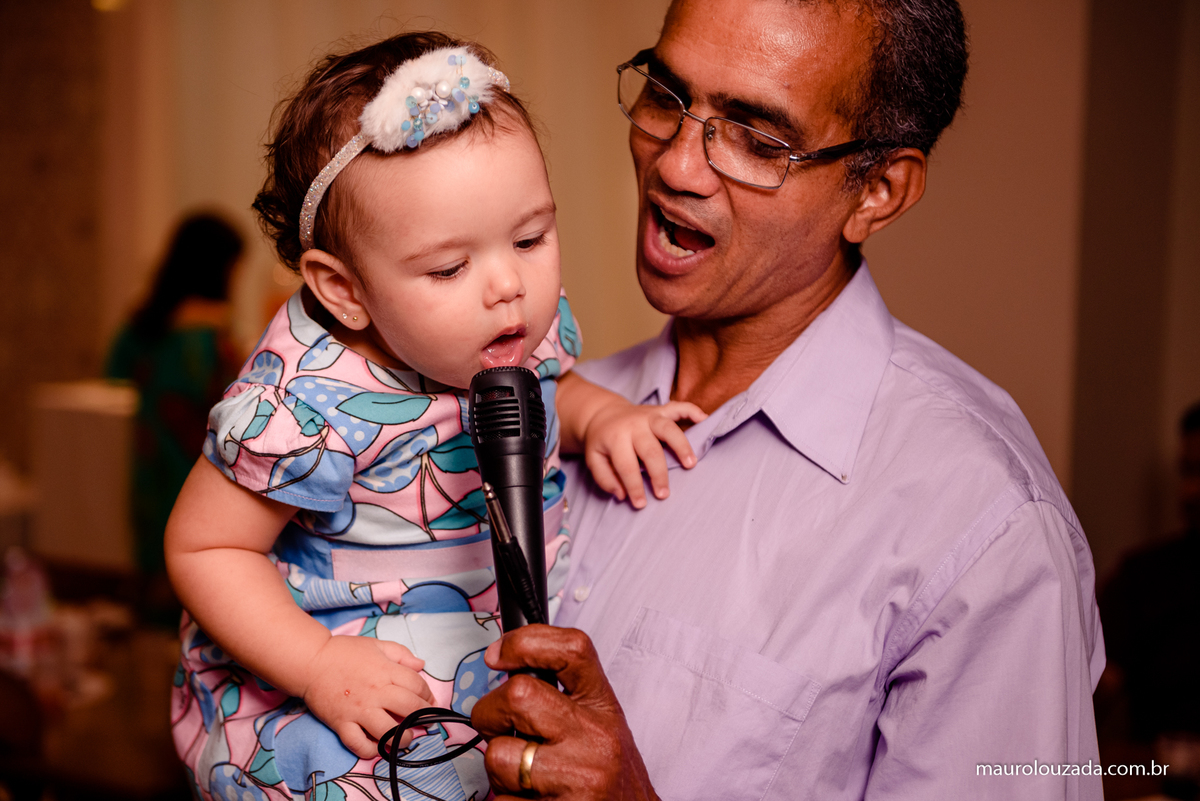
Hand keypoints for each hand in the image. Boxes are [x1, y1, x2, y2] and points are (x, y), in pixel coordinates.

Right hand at [301, 635, 434, 757]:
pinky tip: (378, 747)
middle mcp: (375, 692)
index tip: (429, 702)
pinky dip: (370, 750)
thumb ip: (401, 653)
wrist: (311, 661)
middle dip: (423, 718)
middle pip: (409, 709)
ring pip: (388, 732)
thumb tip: (421, 664)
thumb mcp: (376, 645)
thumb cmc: (344, 652)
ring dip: (402, 739)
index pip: (417, 685)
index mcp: (386, 671)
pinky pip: (358, 744)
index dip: (428, 695)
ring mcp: (358, 710)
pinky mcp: (342, 724)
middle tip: (425, 722)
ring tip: (406, 739)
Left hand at [471, 626, 657, 800]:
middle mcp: (595, 737)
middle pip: (518, 695)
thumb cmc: (611, 779)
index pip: (571, 649)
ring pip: (498, 756)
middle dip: (490, 714)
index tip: (498, 654)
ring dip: (498, 770)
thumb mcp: (600, 724)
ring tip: (524, 777)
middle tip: (501, 730)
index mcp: (603, 706)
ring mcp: (579, 777)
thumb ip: (563, 696)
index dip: (524, 642)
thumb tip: (506, 667)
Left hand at [584, 400, 706, 508]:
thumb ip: (605, 478)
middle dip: (658, 474)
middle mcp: (634, 425)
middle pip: (650, 450)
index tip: (641, 504)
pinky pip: (679, 407)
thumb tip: (621, 494)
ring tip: (690, 464)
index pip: (626, 466)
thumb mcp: (594, 459)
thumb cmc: (602, 442)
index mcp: (616, 438)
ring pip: (668, 428)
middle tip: (664, 494)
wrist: (603, 413)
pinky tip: (704, 419)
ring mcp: (649, 415)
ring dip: (681, 445)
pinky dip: (693, 411)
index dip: (634, 487)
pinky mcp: (660, 409)